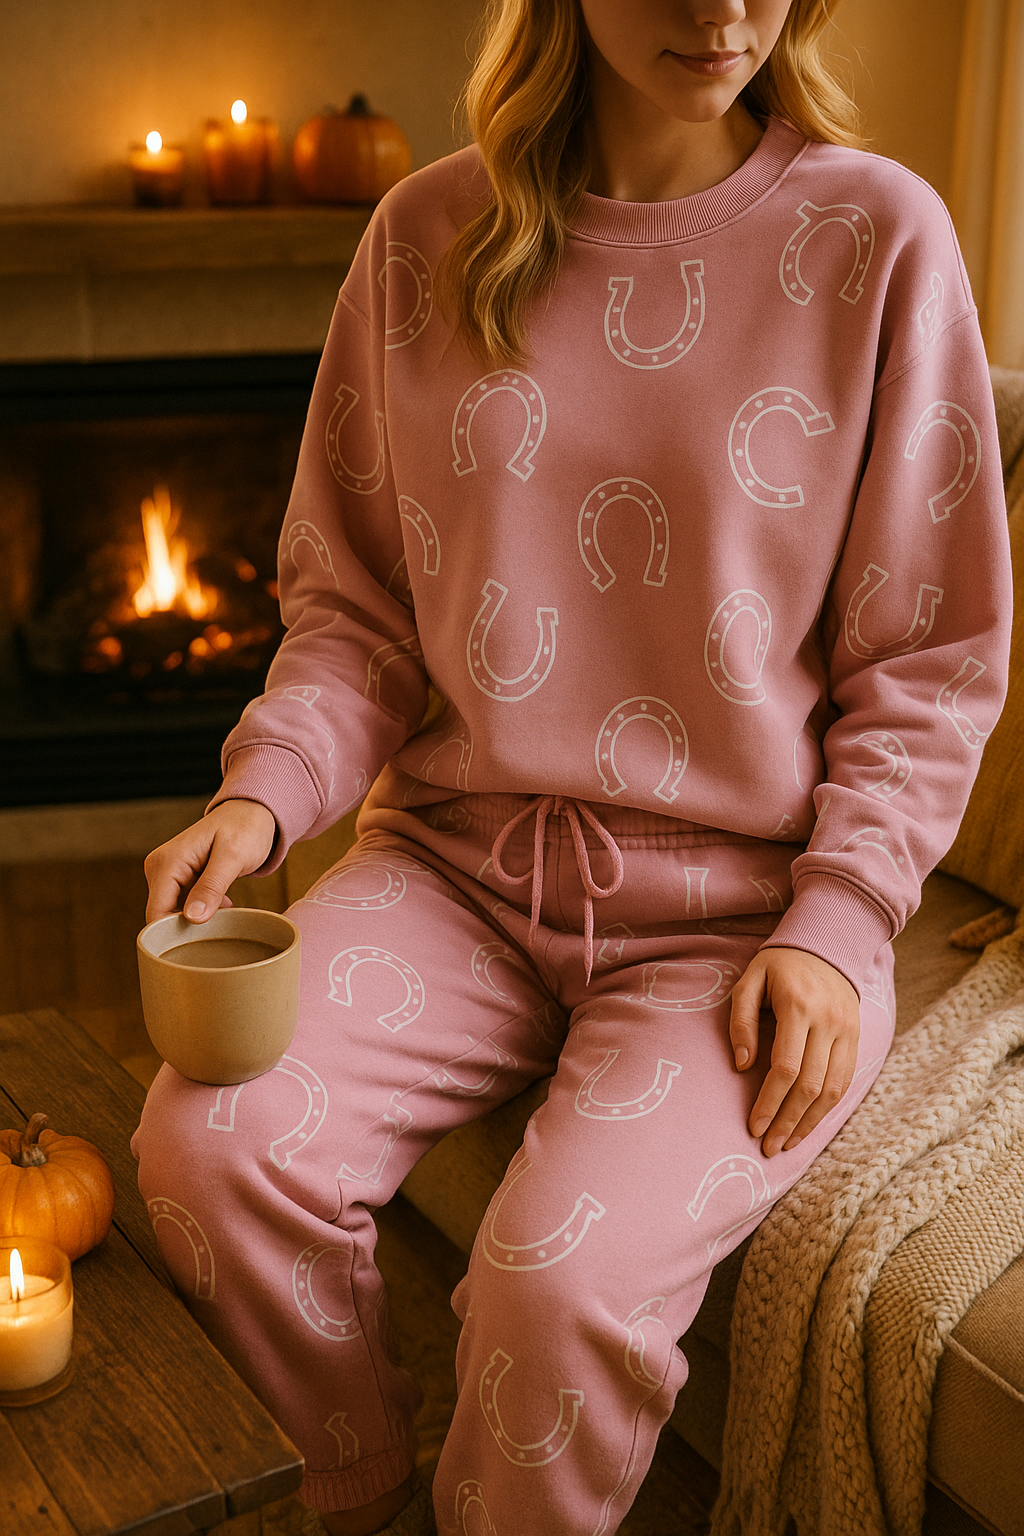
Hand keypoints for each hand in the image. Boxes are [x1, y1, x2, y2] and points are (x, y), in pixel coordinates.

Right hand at [143, 800, 276, 923]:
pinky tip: (223, 904)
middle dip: (189, 929)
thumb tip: (191, 918)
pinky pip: (184, 907)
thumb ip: (212, 886)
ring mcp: (167, 875)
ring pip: (174, 915)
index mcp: (167, 863)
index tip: (201, 944)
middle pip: (163, 918)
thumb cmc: (245, 828)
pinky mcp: (178, 880)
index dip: (173, 935)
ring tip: (225, 908)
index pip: (156, 914)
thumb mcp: (233, 856)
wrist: (251, 813)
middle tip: (222, 924)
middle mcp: (160, 869)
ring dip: (199, 920)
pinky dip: (203, 911)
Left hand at [729, 946, 859, 1156]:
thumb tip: (742, 1066)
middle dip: (787, 1121)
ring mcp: (847, 1031)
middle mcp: (828, 1022)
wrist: (827, 944)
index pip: (785, 1067)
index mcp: (798, 1006)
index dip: (769, 1102)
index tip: (754, 1126)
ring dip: (809, 1122)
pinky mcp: (856, 1038)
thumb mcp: (749, 981)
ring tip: (787, 1144)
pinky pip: (845, 1081)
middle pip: (810, 1085)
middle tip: (768, 1147)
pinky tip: (809, 1124)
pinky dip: (827, 1108)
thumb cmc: (778, 965)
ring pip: (832, 1089)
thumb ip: (741, 1021)